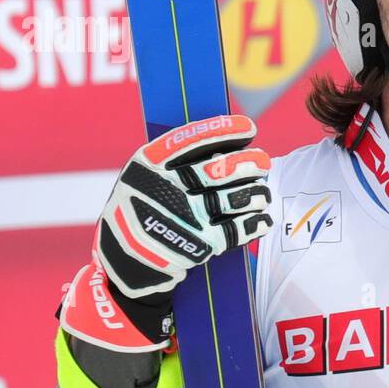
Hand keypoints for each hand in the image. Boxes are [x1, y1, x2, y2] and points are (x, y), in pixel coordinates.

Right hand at [60, 115, 271, 350]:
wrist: (126, 259)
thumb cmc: (143, 208)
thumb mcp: (144, 176)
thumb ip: (175, 160)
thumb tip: (228, 143)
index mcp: (149, 164)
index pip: (192, 139)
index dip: (225, 131)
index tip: (249, 128)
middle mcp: (166, 188)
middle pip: (220, 169)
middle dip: (249, 162)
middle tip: (262, 161)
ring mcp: (183, 216)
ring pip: (233, 198)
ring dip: (256, 193)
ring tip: (262, 193)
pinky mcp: (198, 243)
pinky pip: (237, 230)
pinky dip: (255, 224)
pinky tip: (262, 219)